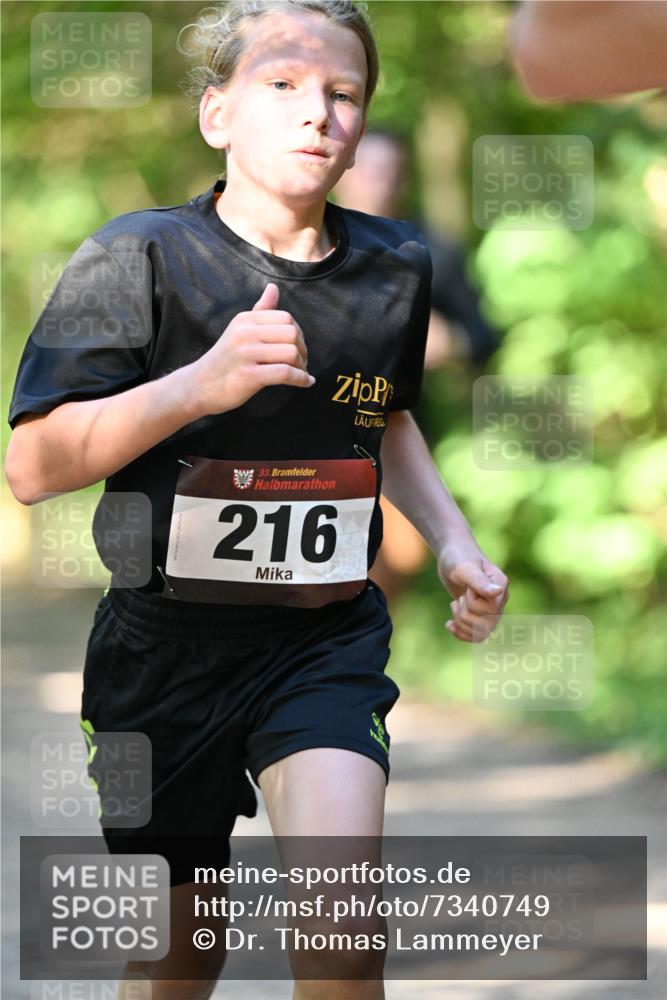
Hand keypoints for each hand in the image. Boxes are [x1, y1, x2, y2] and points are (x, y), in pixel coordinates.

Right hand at [189, 283, 314, 416]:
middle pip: (292, 334)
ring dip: (302, 367)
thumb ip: (260, 311)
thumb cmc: (224, 360)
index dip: (299, 334)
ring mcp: (246, 354)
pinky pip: (285, 373)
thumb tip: (274, 287)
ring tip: (301, 374)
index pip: (286, 318)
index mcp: (245, 320)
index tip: (298, 348)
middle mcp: (245, 333)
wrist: (199, 386)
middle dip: (302, 350)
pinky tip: (306, 382)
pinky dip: (301, 379)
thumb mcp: (239, 330)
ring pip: (291, 353)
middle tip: (301, 363)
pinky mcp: (248, 376)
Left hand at [437, 539, 508, 642]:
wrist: (452, 554)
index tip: (467, 588)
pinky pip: (475, 636)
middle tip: (460, 598)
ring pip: (479, 634)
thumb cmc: (458, 557)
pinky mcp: (479, 614)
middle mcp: (499, 600)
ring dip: (461, 623)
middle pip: (484, 626)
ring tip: (455, 605)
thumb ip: (480, 582)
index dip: (472, 603)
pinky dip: (460, 633)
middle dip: (464, 615)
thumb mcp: (465, 568)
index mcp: (501, 587)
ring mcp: (491, 608)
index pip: (489, 611)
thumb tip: (498, 593)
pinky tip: (449, 624)